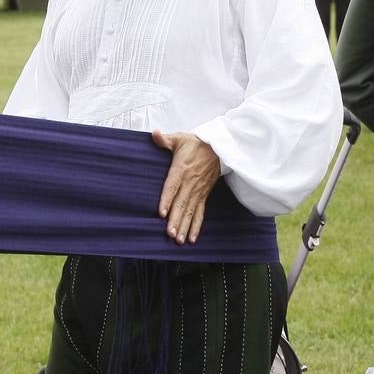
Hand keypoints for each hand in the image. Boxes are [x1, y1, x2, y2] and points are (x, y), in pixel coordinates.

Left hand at [153, 130, 220, 244]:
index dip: (167, 199)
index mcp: (181, 169)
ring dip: (185, 226)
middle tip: (169, 234)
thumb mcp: (180, 138)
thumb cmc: (196, 143)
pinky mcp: (203, 195)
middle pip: (181, 204)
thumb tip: (154, 133)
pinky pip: (200, 213)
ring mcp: (198, 191)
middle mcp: (190, 183)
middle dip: (176, 220)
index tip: (162, 212)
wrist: (219, 147)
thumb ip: (165, 139)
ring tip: (178, 240)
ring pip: (190, 211)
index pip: (172, 186)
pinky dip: (196, 226)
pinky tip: (191, 238)